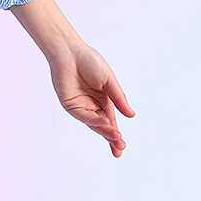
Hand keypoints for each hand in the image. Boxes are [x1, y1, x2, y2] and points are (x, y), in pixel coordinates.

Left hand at [48, 42, 135, 157]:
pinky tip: (103, 123)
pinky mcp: (69, 104)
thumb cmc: (90, 62)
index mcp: (103, 100)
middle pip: (102, 126)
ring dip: (104, 130)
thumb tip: (131, 115)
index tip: (122, 146)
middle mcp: (91, 105)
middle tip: (119, 148)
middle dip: (110, 137)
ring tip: (115, 137)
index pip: (110, 121)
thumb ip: (118, 99)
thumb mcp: (109, 82)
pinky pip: (82, 115)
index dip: (115, 134)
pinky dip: (93, 120)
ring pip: (93, 123)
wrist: (71, 52)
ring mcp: (80, 106)